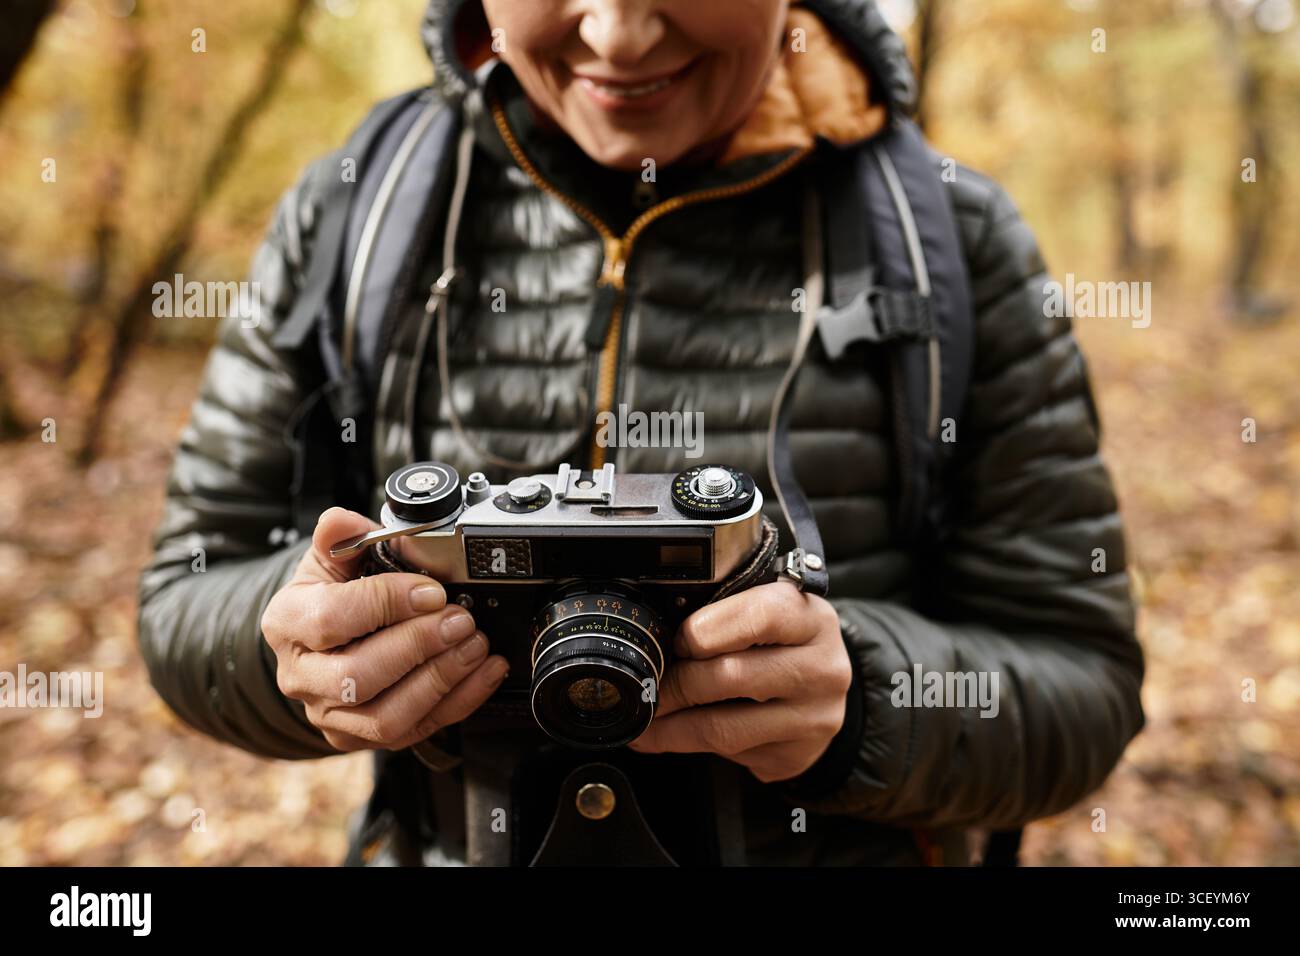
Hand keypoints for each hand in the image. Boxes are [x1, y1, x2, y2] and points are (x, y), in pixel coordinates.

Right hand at [261, 507, 509, 751]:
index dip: (386, 603)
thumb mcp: (329, 558)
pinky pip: (415, 731)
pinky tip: (485, 672)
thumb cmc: (329, 595)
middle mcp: (302, 676)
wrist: (321, 640)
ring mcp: (331, 714)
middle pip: (358, 677)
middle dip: (419, 646)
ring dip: (441, 680)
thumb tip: (343, 522)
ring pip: (386, 718)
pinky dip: (460, 701)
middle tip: (460, 620)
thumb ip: (339, 536)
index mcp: (288, 623)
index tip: (431, 590)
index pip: (331, 619)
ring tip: (475, 645)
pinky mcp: (361, 737)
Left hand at [628, 581, 852, 782]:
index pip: (759, 617)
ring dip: (673, 726)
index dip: (705, 629)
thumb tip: (659, 637)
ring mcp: (814, 717)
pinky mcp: (797, 754)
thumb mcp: (769, 611)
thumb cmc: (783, 641)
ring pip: (726, 728)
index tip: (677, 642)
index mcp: (813, 619)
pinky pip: (732, 754)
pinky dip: (692, 745)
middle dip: (677, 684)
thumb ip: (728, 614)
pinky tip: (673, 735)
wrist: (821, 687)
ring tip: (647, 719)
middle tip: (649, 687)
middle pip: (733, 676)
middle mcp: (823, 669)